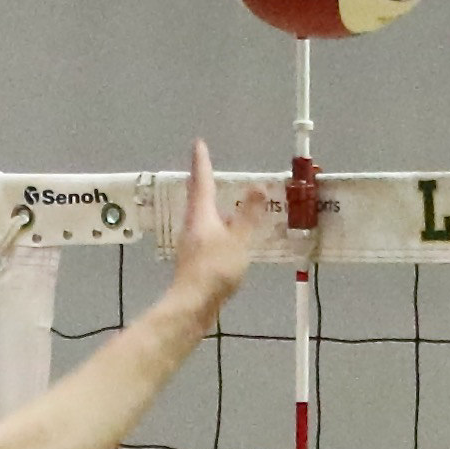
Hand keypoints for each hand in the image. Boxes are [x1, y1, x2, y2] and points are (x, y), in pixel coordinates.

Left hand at [166, 142, 275, 309]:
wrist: (193, 304)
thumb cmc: (215, 269)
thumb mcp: (238, 240)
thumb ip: (248, 215)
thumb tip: (256, 187)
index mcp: (201, 214)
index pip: (202, 181)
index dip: (202, 162)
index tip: (199, 144)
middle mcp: (193, 224)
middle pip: (197, 197)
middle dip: (202, 182)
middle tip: (204, 167)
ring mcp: (192, 243)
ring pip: (203, 216)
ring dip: (212, 205)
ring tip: (222, 199)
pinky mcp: (196, 260)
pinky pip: (208, 234)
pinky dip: (218, 226)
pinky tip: (227, 234)